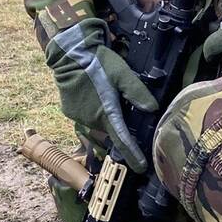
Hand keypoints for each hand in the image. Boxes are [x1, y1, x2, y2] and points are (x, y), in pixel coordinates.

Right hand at [44, 18, 156, 172]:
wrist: (69, 53)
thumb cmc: (98, 62)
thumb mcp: (122, 73)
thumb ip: (137, 92)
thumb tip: (152, 109)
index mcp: (106, 112)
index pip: (122, 140)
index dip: (132, 154)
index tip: (140, 167)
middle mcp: (91, 119)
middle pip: (110, 127)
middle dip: (117, 121)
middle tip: (119, 101)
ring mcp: (77, 116)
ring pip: (97, 121)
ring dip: (103, 113)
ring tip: (103, 92)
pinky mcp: (69, 111)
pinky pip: (85, 115)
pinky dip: (91, 109)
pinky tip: (92, 93)